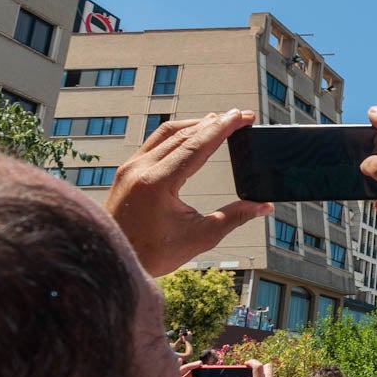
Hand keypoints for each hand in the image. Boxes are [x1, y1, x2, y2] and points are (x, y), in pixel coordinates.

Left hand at [105, 110, 272, 276]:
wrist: (112, 260)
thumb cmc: (154, 253)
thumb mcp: (201, 237)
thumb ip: (235, 217)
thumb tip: (264, 206)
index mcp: (157, 183)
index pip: (196, 145)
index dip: (223, 128)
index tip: (242, 116)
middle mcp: (140, 169)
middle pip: (183, 134)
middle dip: (213, 123)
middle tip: (239, 116)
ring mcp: (130, 167)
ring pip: (166, 133)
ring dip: (195, 124)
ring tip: (218, 121)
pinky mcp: (126, 171)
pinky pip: (154, 142)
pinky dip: (177, 134)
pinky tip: (191, 135)